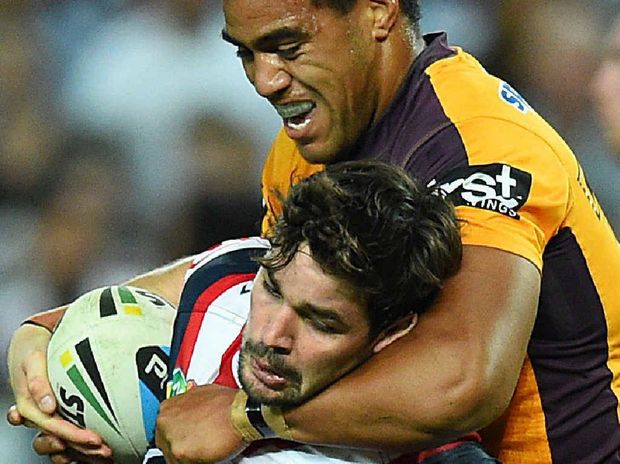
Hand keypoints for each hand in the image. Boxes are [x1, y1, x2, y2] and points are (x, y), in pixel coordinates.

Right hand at [6, 324, 112, 460]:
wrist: (32, 343)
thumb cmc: (32, 351)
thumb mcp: (33, 361)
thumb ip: (38, 382)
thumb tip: (48, 406)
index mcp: (29, 406)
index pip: (53, 426)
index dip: (73, 435)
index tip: (95, 439)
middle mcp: (38, 416)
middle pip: (58, 440)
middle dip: (81, 447)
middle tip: (105, 449)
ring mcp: (47, 418)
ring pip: (61, 443)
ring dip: (82, 451)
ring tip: (103, 453)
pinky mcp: (56, 416)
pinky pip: (66, 439)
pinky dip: (80, 448)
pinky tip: (96, 452)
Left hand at [156, 384, 245, 462]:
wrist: (240, 412)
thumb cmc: (228, 403)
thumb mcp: (202, 394)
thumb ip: (189, 406)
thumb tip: (191, 412)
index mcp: (168, 406)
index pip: (166, 428)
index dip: (180, 434)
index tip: (188, 437)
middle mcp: (164, 420)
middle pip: (166, 442)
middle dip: (182, 445)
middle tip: (198, 444)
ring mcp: (170, 437)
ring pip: (173, 455)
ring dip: (188, 455)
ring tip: (206, 447)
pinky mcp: (179, 452)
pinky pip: (183, 463)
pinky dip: (196, 461)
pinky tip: (208, 453)